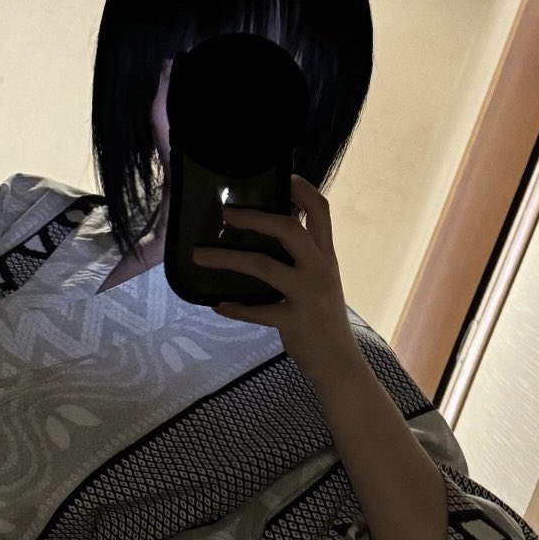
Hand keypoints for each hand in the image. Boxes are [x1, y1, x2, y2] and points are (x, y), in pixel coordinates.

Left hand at [192, 174, 358, 384]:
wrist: (339, 363)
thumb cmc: (323, 319)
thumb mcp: (321, 281)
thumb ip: (302, 259)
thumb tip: (266, 234)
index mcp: (326, 256)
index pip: (320, 212)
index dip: (302, 190)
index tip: (283, 176)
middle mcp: (320, 269)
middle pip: (289, 230)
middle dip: (254, 218)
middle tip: (225, 213)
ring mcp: (308, 295)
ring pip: (263, 266)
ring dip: (226, 259)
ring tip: (199, 255)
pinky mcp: (294, 321)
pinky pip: (257, 310)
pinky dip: (235, 307)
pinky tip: (217, 305)